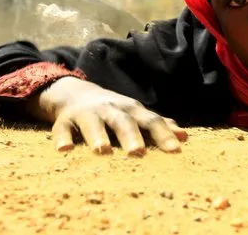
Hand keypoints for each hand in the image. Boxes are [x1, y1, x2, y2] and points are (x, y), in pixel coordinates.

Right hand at [27, 77, 186, 154]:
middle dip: (131, 137)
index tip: (176, 151)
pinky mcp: (65, 121)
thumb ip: (158, 126)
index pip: (151, 121)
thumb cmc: (115, 111)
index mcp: (132, 111)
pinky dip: (63, 138)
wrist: (76, 94)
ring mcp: (88, 114)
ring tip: (103, 152)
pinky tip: (65, 150)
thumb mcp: (136, 115)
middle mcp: (111, 110)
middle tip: (138, 154)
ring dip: (98, 137)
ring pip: (93, 124)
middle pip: (123, 122)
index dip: (164, 135)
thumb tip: (185, 137)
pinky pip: (62, 129)